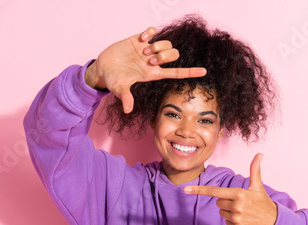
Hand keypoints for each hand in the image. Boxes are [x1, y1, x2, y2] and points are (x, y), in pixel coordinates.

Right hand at [84, 27, 206, 112]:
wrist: (103, 68)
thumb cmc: (113, 80)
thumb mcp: (119, 89)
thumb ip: (126, 98)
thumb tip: (128, 110)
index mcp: (152, 74)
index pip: (176, 73)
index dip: (190, 72)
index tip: (204, 71)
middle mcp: (153, 62)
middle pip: (173, 55)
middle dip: (165, 55)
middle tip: (149, 58)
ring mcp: (147, 50)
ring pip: (165, 43)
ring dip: (157, 45)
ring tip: (142, 49)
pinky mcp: (138, 40)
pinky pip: (152, 31)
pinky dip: (149, 32)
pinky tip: (141, 38)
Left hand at [184, 153, 276, 224]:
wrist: (275, 222)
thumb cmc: (264, 202)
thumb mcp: (258, 186)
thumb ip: (255, 170)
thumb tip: (259, 154)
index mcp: (239, 194)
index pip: (214, 191)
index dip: (199, 190)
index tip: (185, 190)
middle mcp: (236, 206)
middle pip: (218, 202)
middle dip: (226, 202)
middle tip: (241, 203)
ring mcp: (236, 218)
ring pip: (221, 213)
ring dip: (229, 212)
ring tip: (243, 212)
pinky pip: (226, 223)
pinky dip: (233, 223)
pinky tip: (244, 221)